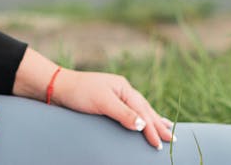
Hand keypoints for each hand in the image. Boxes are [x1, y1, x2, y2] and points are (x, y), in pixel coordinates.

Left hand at [50, 69, 173, 149]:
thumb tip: (142, 125)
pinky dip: (140, 117)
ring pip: (140, 109)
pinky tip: (143, 120)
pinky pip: (130, 111)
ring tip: (167, 127)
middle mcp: (122, 90)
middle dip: (159, 124)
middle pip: (145, 109)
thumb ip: (123, 114)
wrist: (58, 87)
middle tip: (172, 139)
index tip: (161, 143)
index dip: (153, 128)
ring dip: (153, 120)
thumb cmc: (79, 93)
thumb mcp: (102, 102)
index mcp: (124, 88)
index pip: (143, 111)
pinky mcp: (108, 102)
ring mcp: (116, 95)